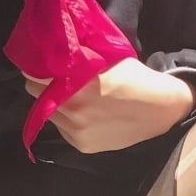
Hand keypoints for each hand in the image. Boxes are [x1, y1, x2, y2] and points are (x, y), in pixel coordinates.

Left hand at [22, 59, 195, 153]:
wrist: (161, 110)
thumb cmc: (135, 78)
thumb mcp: (106, 60)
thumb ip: (78, 59)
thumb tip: (55, 51)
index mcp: (78, 85)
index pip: (35, 76)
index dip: (36, 67)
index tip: (40, 63)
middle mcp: (73, 110)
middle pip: (35, 94)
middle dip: (42, 85)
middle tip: (54, 78)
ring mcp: (76, 131)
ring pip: (48, 113)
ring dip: (54, 103)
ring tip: (71, 97)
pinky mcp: (81, 144)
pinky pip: (62, 128)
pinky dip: (67, 120)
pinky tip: (83, 113)